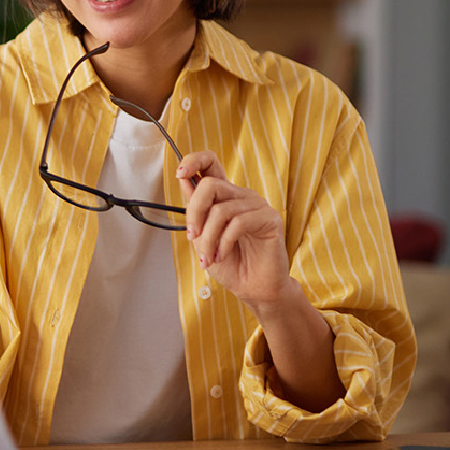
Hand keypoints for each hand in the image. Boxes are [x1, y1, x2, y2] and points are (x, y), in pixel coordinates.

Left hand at [177, 150, 296, 306]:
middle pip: (210, 185)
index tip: (179, 174)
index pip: (211, 163)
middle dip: (194, 213)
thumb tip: (184, 180)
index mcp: (224, 196)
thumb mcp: (202, 237)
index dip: (194, 161)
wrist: (252, 288)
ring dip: (209, 239)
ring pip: (221, 210)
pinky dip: (224, 242)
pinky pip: (238, 223)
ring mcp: (257, 205)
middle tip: (192, 236)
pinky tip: (222, 255)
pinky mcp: (269, 218)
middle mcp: (241, 196)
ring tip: (209, 257)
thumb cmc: (230, 264)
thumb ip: (196, 210)